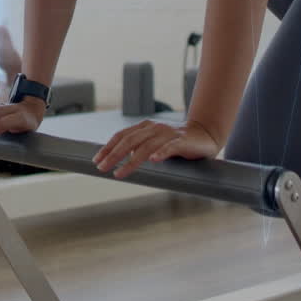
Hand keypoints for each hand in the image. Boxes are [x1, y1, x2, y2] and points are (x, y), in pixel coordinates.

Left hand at [92, 120, 220, 178]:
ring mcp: (168, 134)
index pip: (122, 136)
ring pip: (146, 146)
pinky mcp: (182, 141)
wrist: (204, 134)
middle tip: (101, 168)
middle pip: (129, 141)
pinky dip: (161, 152)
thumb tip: (122, 159)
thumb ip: (140, 148)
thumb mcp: (154, 143)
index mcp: (145, 127)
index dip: (108, 147)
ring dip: (131, 161)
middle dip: (113, 155)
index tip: (96, 160)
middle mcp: (154, 128)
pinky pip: (170, 147)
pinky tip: (153, 160)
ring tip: (119, 173)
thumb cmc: (176, 142)